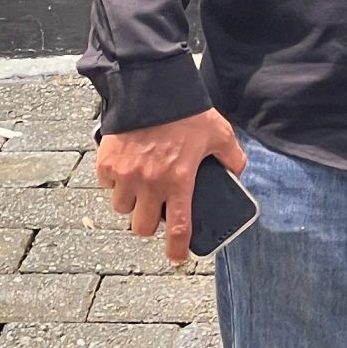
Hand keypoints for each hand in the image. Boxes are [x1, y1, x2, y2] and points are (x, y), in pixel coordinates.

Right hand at [94, 108, 244, 265]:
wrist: (152, 90)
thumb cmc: (187, 113)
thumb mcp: (220, 134)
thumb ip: (232, 157)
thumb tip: (239, 171)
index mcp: (179, 182)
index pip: (179, 228)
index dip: (177, 249)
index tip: (177, 257)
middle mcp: (149, 184)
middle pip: (141, 226)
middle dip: (148, 225)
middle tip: (156, 213)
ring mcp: (125, 175)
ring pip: (122, 207)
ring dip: (131, 203)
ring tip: (141, 187)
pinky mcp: (107, 162)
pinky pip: (107, 184)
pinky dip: (115, 182)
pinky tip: (127, 169)